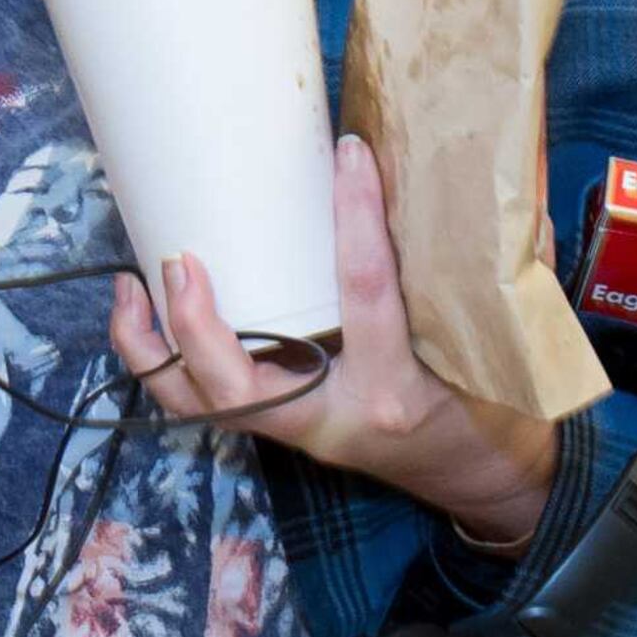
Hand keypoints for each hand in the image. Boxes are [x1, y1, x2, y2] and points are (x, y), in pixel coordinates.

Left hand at [112, 133, 560, 547]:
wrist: (485, 482)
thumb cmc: (496, 407)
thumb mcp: (504, 339)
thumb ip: (501, 263)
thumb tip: (497, 170)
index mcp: (395, 388)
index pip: (366, 292)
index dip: (357, 217)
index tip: (348, 154)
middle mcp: (332, 418)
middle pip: (236, 385)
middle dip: (196, 324)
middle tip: (180, 259)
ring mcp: (298, 431)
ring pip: (202, 405)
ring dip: (155, 349)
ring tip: (132, 286)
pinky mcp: (281, 429)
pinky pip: (207, 403)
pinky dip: (168, 362)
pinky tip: (151, 313)